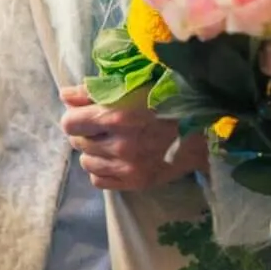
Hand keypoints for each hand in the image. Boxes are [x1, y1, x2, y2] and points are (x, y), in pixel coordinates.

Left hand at [60, 85, 205, 191]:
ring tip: (110, 142)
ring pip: (87, 163)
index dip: (74, 117)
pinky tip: (115, 158)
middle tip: (101, 126)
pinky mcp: (137, 183)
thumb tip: (64, 96)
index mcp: (117, 116)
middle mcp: (120, 145)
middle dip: (85, 132)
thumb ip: (94, 91)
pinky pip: (100, 181)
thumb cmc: (167, 98)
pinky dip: (103, 170)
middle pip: (78, 143)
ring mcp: (129, 168)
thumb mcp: (132, 86)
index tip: (84, 114)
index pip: (69, 124)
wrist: (205, 129)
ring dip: (93, 152)